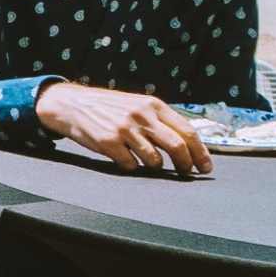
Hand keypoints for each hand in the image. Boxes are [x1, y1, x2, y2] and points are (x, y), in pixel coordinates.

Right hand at [37, 83, 213, 176]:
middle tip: (186, 173)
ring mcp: (124, 130)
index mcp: (153, 105)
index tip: (204, 167)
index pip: (187, 131)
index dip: (200, 152)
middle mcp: (141, 116)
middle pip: (177, 146)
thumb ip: (160, 120)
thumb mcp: (137, 104)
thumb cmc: (108, 107)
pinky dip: (131, 166)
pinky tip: (124, 158)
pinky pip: (131, 165)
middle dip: (185, 164)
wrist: (71, 104)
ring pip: (154, 160)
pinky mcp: (108, 143)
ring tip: (148, 162)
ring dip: (155, 166)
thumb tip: (187, 143)